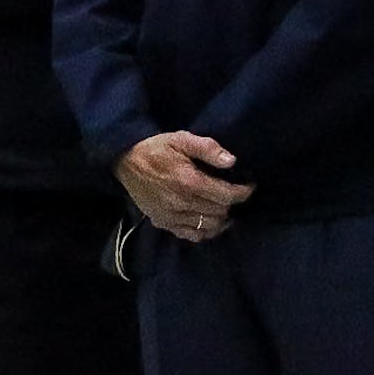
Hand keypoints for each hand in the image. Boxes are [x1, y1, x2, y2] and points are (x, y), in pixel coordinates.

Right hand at [117, 132, 254, 240]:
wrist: (125, 162)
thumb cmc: (156, 149)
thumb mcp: (181, 139)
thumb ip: (207, 148)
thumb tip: (231, 161)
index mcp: (189, 182)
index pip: (227, 196)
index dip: (244, 192)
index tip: (248, 186)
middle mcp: (181, 203)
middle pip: (221, 211)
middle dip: (231, 203)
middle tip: (232, 193)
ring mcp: (171, 216)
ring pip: (209, 226)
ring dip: (221, 218)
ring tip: (223, 208)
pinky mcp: (163, 222)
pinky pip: (191, 235)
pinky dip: (205, 231)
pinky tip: (209, 222)